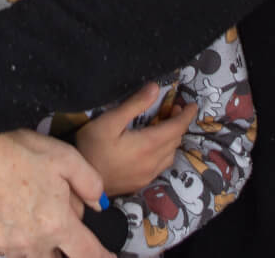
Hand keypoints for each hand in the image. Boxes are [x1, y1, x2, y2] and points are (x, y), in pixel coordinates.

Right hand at [0, 130, 113, 257]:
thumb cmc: (19, 150)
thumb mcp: (65, 157)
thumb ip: (90, 184)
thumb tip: (98, 205)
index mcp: (57, 224)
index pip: (87, 255)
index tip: (109, 256)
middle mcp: (34, 242)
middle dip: (66, 247)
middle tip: (63, 223)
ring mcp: (11, 246)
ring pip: (37, 256)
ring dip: (44, 244)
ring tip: (36, 212)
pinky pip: (16, 250)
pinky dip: (24, 239)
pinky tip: (18, 213)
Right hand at [75, 83, 197, 195]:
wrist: (81, 185)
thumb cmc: (91, 147)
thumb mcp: (109, 121)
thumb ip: (134, 104)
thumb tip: (155, 88)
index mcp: (148, 145)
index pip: (176, 128)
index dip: (187, 115)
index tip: (193, 105)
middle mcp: (153, 162)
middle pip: (175, 140)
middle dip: (178, 123)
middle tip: (173, 109)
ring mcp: (148, 175)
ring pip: (170, 154)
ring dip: (172, 138)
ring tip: (164, 125)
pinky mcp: (141, 182)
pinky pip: (162, 165)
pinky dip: (165, 151)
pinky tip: (154, 147)